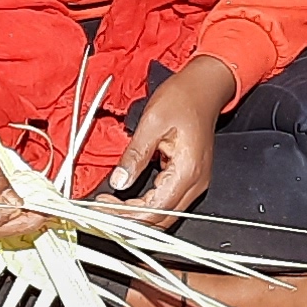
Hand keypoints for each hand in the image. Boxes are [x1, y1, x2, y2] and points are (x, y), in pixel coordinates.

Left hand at [106, 56, 237, 219]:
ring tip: (111, 203)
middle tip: (102, 207)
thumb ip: (135, 155)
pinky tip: (128, 198)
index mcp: (187, 171)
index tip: (102, 204)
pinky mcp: (190, 178)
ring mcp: (195, 183)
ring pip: (164, 215)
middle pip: (160, 220)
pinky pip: (167, 202)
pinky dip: (146, 204)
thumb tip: (119, 181)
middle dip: (129, 218)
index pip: (154, 209)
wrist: (205, 87)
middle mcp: (196, 183)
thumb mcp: (152, 122)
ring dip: (137, 213)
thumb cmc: (184, 98)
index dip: (125, 212)